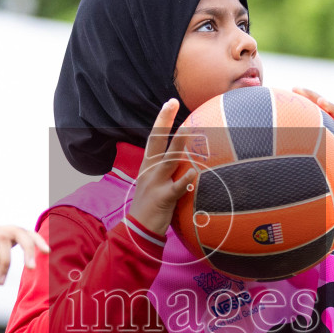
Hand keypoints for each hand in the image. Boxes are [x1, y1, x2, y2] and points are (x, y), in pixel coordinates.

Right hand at [127, 99, 197, 236]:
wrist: (138, 230)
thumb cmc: (150, 206)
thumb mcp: (154, 184)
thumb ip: (168, 170)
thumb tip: (186, 159)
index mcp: (148, 166)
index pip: (154, 138)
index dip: (162, 120)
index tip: (170, 103)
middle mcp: (150, 171)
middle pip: (156, 141)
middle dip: (163, 121)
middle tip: (171, 102)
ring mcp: (155, 183)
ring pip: (168, 160)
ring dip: (178, 144)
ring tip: (188, 129)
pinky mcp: (163, 199)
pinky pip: (176, 188)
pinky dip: (185, 180)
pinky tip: (195, 172)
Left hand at [294, 87, 333, 185]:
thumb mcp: (323, 145)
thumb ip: (311, 140)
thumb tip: (291, 142)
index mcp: (328, 120)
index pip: (316, 105)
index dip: (305, 96)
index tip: (292, 88)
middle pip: (325, 104)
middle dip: (312, 96)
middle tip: (298, 89)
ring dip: (329, 106)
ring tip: (320, 100)